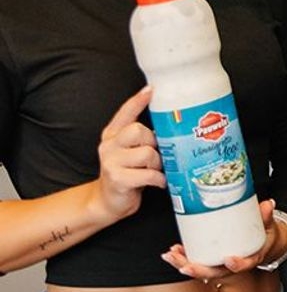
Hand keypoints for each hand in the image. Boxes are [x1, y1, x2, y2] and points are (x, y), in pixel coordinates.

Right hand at [93, 87, 164, 222]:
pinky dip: (158, 179)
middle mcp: (109, 145)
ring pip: (147, 153)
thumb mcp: (131, 150)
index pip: (125, 113)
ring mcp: (111, 162)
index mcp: (113, 134)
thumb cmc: (128, 172)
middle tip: (155, 155)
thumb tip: (172, 124)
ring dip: (157, 163)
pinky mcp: (117, 179)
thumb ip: (142, 137)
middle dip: (153, 143)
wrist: (109, 202)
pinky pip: (148, 174)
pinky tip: (158, 182)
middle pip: (139, 131)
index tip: (151, 90)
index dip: (138, 101)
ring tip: (154, 170)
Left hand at [162, 198, 284, 279]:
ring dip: (184, 264)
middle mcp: (233, 265)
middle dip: (198, 270)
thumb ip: (265, 217)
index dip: (237, 265)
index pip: (244, 265)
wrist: (262, 245)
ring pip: (201, 269)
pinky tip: (172, 252)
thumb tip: (268, 204)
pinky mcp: (211, 259)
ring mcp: (220, 264)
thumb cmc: (264, 237)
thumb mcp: (268, 227)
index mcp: (250, 258)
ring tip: (171, 255)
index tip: (229, 259)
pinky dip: (183, 258)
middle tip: (185, 265)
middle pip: (215, 272)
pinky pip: (196, 262)